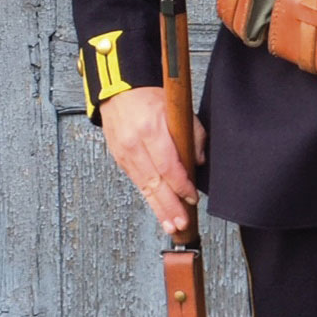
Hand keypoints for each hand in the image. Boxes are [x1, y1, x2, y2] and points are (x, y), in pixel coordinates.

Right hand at [98, 85, 204, 235]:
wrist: (118, 90)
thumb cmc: (149, 97)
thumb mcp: (177, 108)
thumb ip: (192, 134)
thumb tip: (198, 161)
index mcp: (150, 129)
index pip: (168, 165)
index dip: (181, 185)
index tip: (192, 198)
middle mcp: (134, 144)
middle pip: (154, 182)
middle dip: (169, 206)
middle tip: (181, 224)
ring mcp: (124, 154)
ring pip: (144, 187)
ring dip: (158, 209)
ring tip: (171, 226)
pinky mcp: (119, 159)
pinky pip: (137, 182)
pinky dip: (149, 198)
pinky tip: (158, 210)